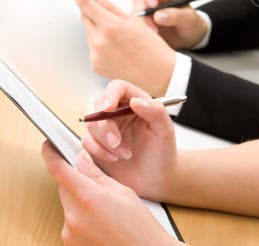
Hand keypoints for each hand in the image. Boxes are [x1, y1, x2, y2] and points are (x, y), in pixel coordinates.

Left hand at [41, 143, 178, 245]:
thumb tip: (81, 160)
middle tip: (98, 184)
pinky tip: (102, 222)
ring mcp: (69, 232)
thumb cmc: (140, 227)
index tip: (49, 146)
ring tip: (106, 210)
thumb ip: (97, 175)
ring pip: (69, 205)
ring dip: (81, 201)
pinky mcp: (69, 243)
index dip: (51, 155)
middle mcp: (73, 217)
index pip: (59, 170)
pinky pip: (71, 221)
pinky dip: (82, 217)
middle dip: (77, 181)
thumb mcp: (123, 192)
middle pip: (65, 188)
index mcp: (89, 198)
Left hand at [66, 0, 175, 96]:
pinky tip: (117, 50)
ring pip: (89, 33)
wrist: (159, 73)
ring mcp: (95, 55)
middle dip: (92, 12)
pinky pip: (92, 48)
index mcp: (111, 26)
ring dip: (98, 30)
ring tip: (120, 39)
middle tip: (110, 17)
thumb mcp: (135, 21)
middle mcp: (99, 41)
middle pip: (85, 17)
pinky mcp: (95, 65)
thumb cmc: (152, 48)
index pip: (85, 3)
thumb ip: (111, 6)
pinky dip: (101, 45)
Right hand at [80, 80, 178, 200]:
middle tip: (116, 141)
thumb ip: (155, 111)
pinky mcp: (96, 145)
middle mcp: (118, 113)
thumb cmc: (163, 152)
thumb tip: (135, 101)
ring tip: (125, 154)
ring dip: (104, 141)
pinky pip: (86, 142)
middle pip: (99, 106)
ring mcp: (106, 129)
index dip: (110, 95)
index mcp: (136, 102)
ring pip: (90, 125)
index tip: (108, 108)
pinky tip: (114, 158)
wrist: (156, 178)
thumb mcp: (165, 130)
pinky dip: (97, 151)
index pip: (117, 88)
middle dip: (105, 125)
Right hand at [133, 0, 208, 49]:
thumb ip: (176, 16)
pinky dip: (139, 29)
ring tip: (155, 34)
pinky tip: (150, 37)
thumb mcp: (190, 19)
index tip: (152, 4)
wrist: (190, 38)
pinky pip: (133, 23)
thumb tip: (158, 16)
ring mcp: (146, 8)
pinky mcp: (142, 20)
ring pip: (135, 11)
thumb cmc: (192, 23)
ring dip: (142, 23)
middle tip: (151, 26)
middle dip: (143, 11)